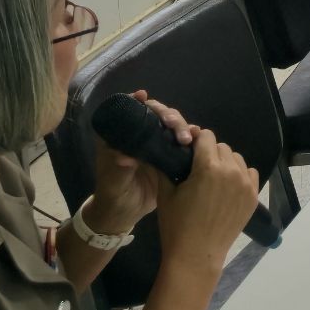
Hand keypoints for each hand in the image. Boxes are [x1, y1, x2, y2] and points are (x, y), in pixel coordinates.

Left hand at [87, 90, 186, 230]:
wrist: (126, 214)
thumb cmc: (113, 195)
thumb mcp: (112, 182)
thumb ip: (117, 168)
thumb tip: (125, 156)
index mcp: (121, 137)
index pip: (129, 112)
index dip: (136, 101)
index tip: (144, 96)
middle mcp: (140, 136)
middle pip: (155, 115)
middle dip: (167, 114)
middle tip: (172, 124)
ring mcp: (156, 145)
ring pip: (171, 125)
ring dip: (181, 125)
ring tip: (187, 137)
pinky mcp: (170, 155)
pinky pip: (182, 141)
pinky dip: (191, 136)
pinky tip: (197, 138)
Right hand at [153, 127, 261, 275]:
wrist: (197, 255)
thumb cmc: (177, 225)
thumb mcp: (166, 194)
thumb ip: (167, 167)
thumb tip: (167, 149)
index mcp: (208, 167)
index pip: (206, 136)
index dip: (196, 139)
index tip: (189, 148)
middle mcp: (231, 171)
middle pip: (221, 147)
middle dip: (209, 153)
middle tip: (197, 168)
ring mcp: (246, 184)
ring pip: (236, 159)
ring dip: (225, 163)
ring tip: (212, 179)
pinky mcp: (253, 196)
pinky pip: (249, 173)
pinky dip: (239, 175)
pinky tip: (227, 187)